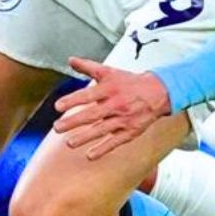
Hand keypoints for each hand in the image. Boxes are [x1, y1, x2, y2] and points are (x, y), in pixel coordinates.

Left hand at [52, 58, 171, 159]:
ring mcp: (123, 119)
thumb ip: (88, 67)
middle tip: (57, 127)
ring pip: (102, 130)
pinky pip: (115, 142)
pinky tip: (90, 155)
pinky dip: (103, 149)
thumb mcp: (109, 71)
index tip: (58, 106)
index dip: (72, 100)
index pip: (88, 95)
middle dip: (74, 121)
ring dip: (85, 137)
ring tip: (69, 143)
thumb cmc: (129, 83)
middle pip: (92, 114)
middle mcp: (116, 104)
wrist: (157, 93)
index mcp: (110, 88)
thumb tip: (71, 60)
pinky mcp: (129, 131)